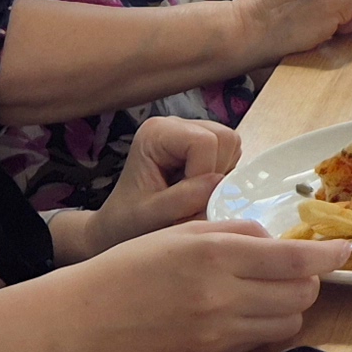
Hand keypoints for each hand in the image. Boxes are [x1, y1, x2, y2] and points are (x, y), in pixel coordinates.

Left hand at [59, 115, 240, 263]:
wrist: (120, 227)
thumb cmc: (128, 221)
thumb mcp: (151, 215)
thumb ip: (184, 198)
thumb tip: (220, 184)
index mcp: (157, 133)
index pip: (204, 142)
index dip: (204, 174)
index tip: (186, 203)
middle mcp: (175, 125)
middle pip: (224, 138)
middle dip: (216, 175)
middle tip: (193, 200)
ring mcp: (191, 133)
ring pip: (231, 146)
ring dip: (220, 177)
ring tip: (193, 197)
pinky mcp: (203, 147)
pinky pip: (231, 157)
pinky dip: (222, 179)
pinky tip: (198, 192)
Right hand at [70, 216, 349, 351]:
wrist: (87, 316)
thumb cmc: (131, 264)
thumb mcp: (183, 230)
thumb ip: (237, 232)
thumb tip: (277, 242)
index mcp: (216, 254)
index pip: (295, 258)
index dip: (328, 254)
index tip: (343, 249)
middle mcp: (223, 295)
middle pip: (302, 293)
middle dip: (308, 278)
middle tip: (294, 266)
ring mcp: (219, 331)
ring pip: (290, 322)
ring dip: (291, 304)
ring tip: (269, 289)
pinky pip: (262, 341)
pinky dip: (268, 325)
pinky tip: (248, 310)